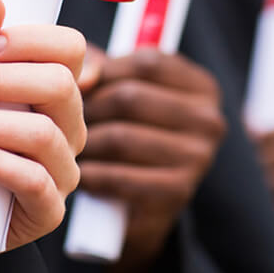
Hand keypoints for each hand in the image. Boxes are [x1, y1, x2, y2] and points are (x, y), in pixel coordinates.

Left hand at [78, 48, 225, 269]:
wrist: (139, 209)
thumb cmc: (128, 135)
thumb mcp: (122, 91)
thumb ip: (101, 68)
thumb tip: (83, 75)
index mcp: (203, 87)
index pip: (147, 63)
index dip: (104, 71)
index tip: (79, 86)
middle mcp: (210, 121)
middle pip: (130, 97)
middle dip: (88, 109)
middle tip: (64, 121)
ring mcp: (198, 158)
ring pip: (120, 137)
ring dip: (86, 145)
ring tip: (70, 148)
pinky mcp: (178, 193)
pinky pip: (118, 176)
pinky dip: (92, 176)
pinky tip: (82, 176)